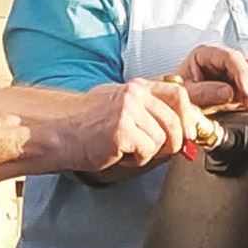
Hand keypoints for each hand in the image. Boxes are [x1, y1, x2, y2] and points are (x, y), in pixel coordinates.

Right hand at [61, 78, 192, 172]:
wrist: (59, 132)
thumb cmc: (85, 124)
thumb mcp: (120, 106)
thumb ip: (148, 112)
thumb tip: (180, 131)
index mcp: (137, 87)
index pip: (179, 93)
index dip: (189, 117)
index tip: (189, 133)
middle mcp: (134, 95)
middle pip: (175, 121)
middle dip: (173, 143)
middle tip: (159, 151)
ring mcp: (128, 111)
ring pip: (162, 140)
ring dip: (148, 153)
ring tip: (128, 150)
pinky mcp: (122, 130)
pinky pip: (147, 151)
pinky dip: (137, 160)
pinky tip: (120, 154)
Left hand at [175, 44, 247, 112]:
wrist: (175, 104)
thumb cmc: (177, 94)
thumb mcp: (185, 94)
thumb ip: (204, 92)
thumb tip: (228, 93)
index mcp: (208, 54)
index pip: (232, 58)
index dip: (243, 76)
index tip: (247, 95)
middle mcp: (227, 60)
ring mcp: (239, 72)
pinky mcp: (247, 85)